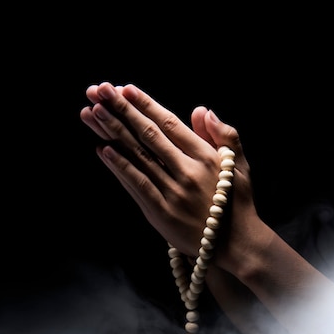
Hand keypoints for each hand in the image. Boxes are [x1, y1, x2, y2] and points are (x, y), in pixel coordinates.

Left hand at [80, 82, 253, 261]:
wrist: (238, 244)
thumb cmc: (238, 202)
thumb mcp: (240, 164)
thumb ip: (224, 135)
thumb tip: (202, 110)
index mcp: (206, 156)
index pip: (170, 123)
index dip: (146, 105)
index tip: (126, 89)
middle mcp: (188, 171)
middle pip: (149, 134)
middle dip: (122, 110)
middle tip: (100, 90)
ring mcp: (173, 192)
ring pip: (138, 156)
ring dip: (113, 132)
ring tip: (93, 112)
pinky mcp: (161, 213)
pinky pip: (137, 185)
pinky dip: (120, 167)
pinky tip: (103, 149)